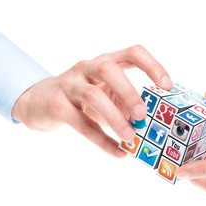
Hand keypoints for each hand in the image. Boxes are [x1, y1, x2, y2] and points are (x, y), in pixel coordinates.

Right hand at [12, 45, 172, 156]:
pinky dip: (101, 140)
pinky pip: (81, 123)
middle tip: (142, 115)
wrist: (38, 102)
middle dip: (128, 91)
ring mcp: (68, 84)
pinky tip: (117, 152)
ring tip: (131, 137)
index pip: (132, 53)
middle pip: (107, 68)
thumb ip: (126, 103)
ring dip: (114, 118)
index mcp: (104, 62)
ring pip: (92, 95)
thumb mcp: (105, 94)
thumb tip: (153, 122)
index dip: (152, 66)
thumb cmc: (81, 98)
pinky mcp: (56, 105)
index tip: (167, 86)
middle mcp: (86, 68)